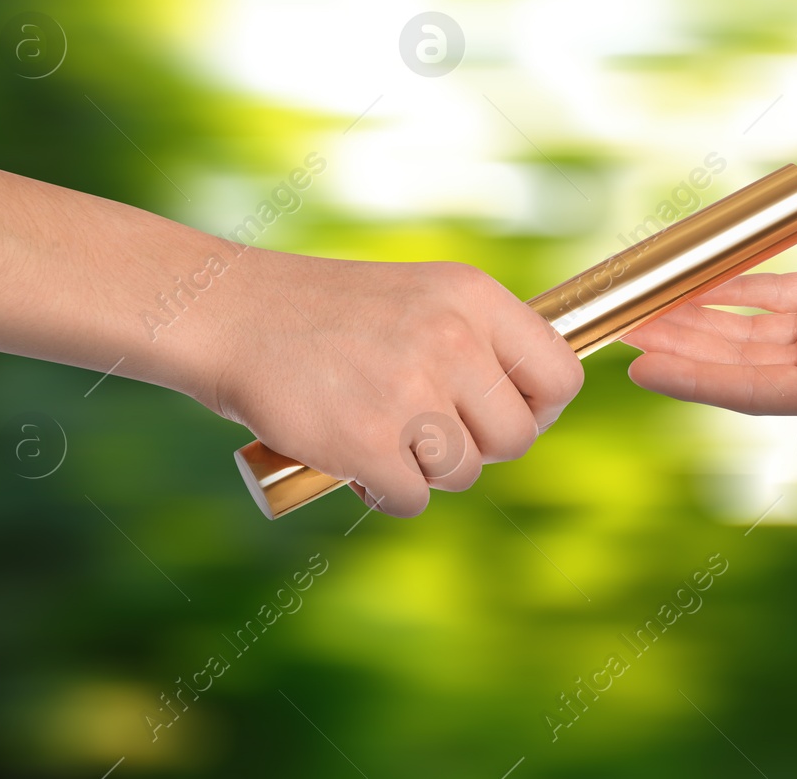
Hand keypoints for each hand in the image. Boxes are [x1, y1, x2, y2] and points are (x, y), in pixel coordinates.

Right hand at [194, 253, 583, 516]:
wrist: (234, 314)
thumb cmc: (330, 314)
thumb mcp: (422, 296)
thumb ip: (479, 339)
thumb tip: (536, 408)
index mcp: (474, 297)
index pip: (561, 373)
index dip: (542, 409)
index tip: (508, 416)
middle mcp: (452, 339)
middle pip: (516, 437)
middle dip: (481, 449)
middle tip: (433, 434)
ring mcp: (412, 392)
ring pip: (465, 474)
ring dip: (428, 472)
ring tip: (384, 437)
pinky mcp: (369, 443)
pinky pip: (413, 500)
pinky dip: (385, 494)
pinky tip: (357, 463)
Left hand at [625, 219, 796, 417]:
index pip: (750, 390)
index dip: (693, 380)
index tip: (641, 370)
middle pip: (734, 358)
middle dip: (680, 345)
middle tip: (622, 330)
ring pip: (745, 324)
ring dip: (698, 314)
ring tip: (644, 302)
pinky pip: (772, 290)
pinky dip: (734, 284)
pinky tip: (696, 276)